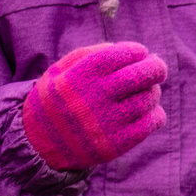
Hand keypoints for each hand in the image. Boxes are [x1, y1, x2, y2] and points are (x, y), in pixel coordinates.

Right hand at [23, 42, 167, 170]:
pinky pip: (152, 122)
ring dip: (152, 91)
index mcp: (80, 77)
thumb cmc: (55, 101)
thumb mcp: (58, 71)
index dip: (137, 51)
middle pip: (143, 75)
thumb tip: (128, 50)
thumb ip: (89, 54)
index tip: (141, 52)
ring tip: (143, 92)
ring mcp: (108, 123)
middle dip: (156, 68)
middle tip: (157, 68)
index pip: (121, 55)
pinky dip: (156, 113)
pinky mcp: (117, 144)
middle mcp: (95, 98)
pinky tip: (147, 110)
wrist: (37, 144)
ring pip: (149, 98)